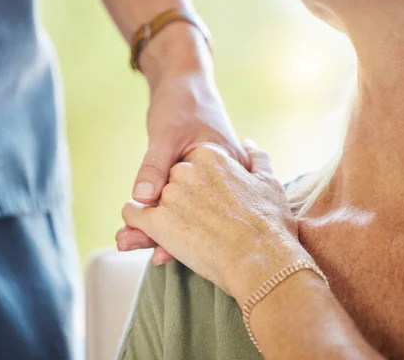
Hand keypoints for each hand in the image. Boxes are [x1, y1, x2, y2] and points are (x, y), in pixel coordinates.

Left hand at [119, 39, 248, 264]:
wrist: (184, 85)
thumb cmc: (183, 106)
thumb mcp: (168, 133)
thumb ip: (156, 163)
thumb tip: (141, 196)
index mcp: (223, 163)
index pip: (203, 207)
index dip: (181, 233)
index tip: (157, 254)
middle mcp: (215, 176)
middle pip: (189, 215)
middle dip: (161, 236)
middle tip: (131, 248)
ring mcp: (201, 179)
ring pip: (180, 212)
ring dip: (153, 229)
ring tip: (125, 242)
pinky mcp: (183, 178)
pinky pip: (171, 202)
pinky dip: (152, 214)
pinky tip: (133, 228)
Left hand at [121, 140, 310, 302]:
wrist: (262, 259)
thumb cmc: (270, 222)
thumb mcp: (268, 182)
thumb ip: (256, 158)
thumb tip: (249, 143)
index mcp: (211, 155)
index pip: (192, 166)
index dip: (198, 186)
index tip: (209, 204)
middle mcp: (186, 171)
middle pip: (172, 182)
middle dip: (177, 199)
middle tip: (192, 221)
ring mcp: (170, 195)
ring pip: (151, 199)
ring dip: (155, 212)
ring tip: (171, 232)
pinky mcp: (157, 221)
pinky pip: (134, 214)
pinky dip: (135, 221)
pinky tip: (142, 229)